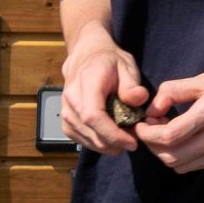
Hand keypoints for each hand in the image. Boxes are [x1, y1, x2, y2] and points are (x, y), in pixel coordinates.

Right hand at [56, 39, 148, 162]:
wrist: (87, 57)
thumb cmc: (109, 62)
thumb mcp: (126, 66)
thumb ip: (131, 84)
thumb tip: (138, 99)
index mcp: (86, 84)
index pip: (93, 116)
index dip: (112, 134)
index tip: (132, 142)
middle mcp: (71, 98)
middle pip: (88, 130)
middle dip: (113, 142)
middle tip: (135, 141)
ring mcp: (65, 109)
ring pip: (83, 137)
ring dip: (106, 145)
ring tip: (126, 141)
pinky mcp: (66, 118)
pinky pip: (78, 137)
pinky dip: (95, 143)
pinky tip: (111, 142)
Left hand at [129, 54, 203, 172]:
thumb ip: (177, 90)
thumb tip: (155, 106)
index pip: (169, 136)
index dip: (147, 133)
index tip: (143, 122)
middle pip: (172, 157)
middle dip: (153, 147)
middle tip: (151, 130)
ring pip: (183, 166)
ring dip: (168, 154)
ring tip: (168, 136)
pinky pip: (200, 164)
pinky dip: (186, 157)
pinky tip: (188, 139)